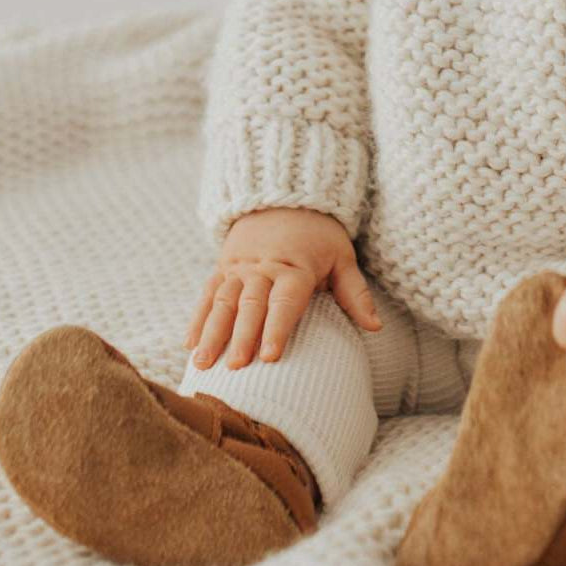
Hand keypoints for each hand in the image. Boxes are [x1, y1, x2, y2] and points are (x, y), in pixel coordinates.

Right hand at [184, 206, 381, 369]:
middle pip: (250, 304)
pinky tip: (189, 344)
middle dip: (241, 337)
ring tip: (202, 363)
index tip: (270, 357)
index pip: (285, 302)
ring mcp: (240, 268)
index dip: (277, 329)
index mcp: (295, 268)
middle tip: (234, 368)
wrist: (284, 197)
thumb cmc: (319, 236)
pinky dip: (198, 318)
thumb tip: (375, 328)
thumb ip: (354, 293)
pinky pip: (208, 293)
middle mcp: (263, 268)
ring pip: (223, 301)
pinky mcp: (223, 267)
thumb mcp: (342, 257)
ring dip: (212, 333)